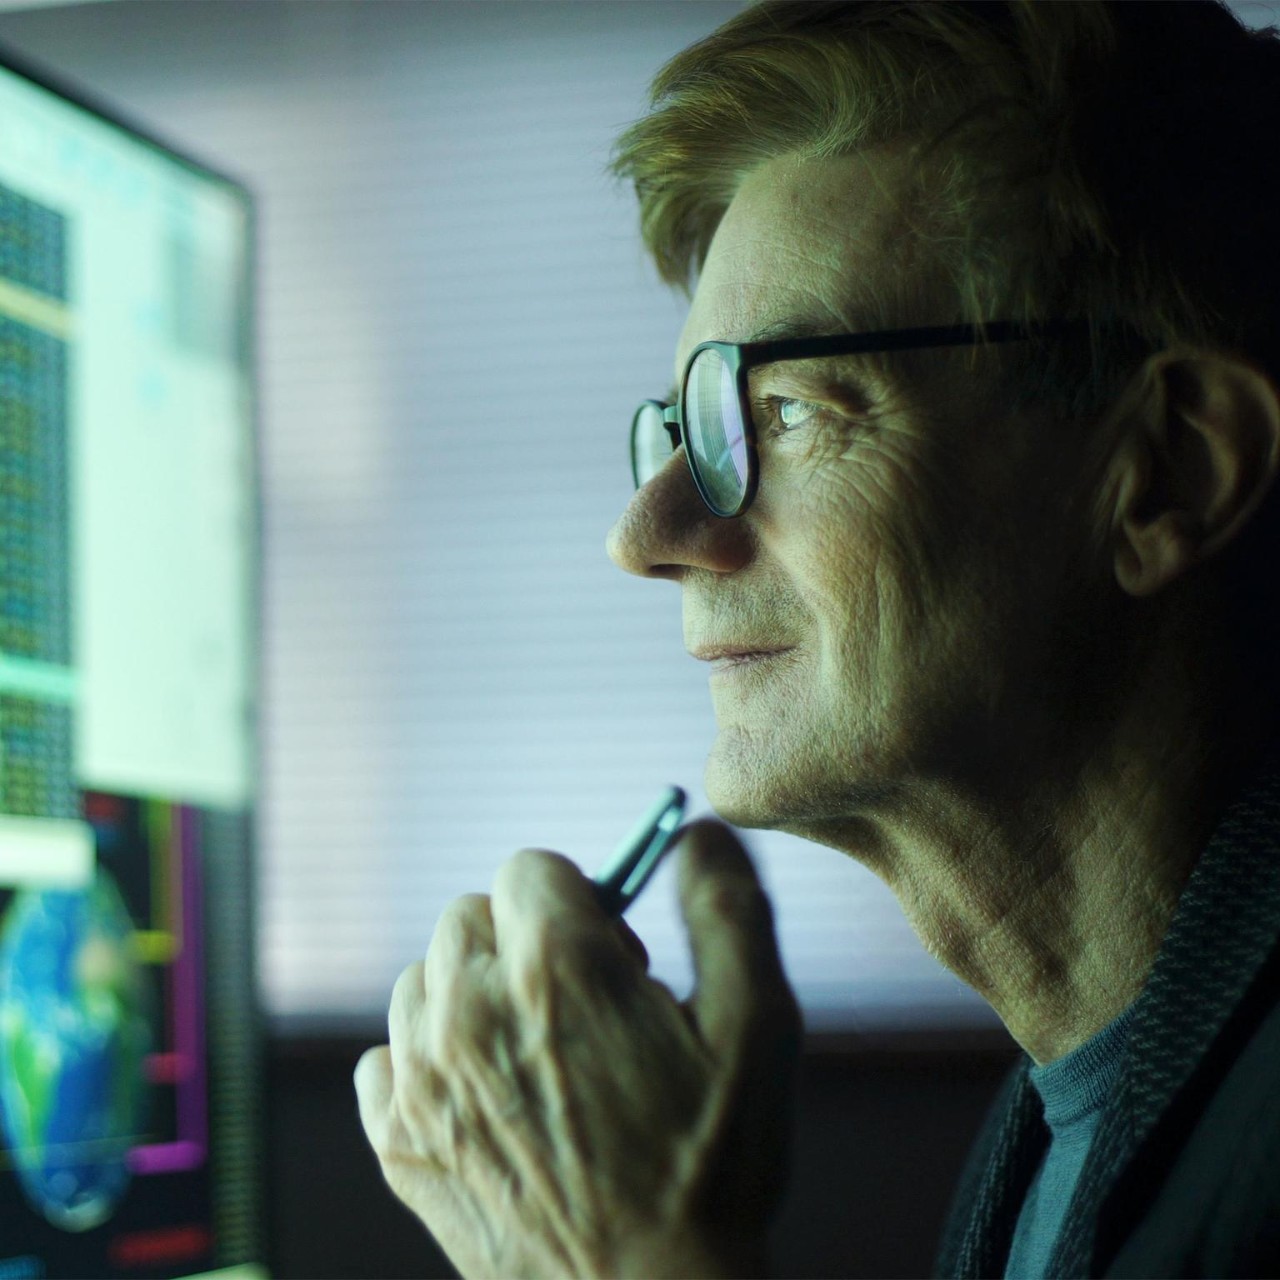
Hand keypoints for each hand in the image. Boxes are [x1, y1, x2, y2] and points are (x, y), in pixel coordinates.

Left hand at [353, 819, 802, 1278]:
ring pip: (425, 978)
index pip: (530, 868)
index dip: (581, 903)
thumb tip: (698, 830)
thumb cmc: (711, 1170)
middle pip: (472, 914)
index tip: (614, 957)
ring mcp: (422, 1079)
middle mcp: (470, 1008)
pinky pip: (386, 1055)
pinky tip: (486, 1098)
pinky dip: (426, 1059)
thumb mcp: (757, 1028)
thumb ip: (726, 907)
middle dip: (524, 939)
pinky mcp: (397, 1141)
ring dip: (473, 994)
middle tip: (582, 1006)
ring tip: (537, 1053)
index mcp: (555, 967)